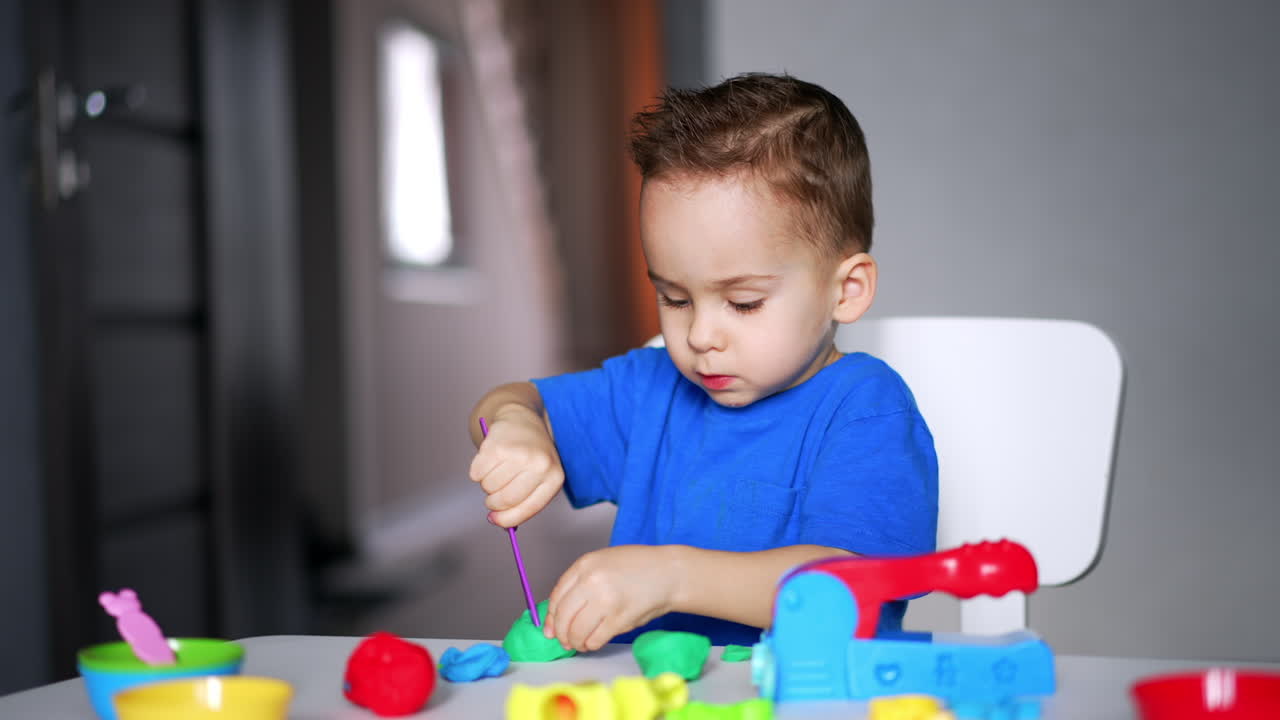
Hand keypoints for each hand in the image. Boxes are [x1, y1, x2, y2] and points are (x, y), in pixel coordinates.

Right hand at [468, 406, 563, 526]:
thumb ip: (522, 502)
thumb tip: (497, 520)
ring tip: (494, 472)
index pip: (529, 508)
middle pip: (506, 499)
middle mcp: (539, 465)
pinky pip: (476, 473)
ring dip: (486, 485)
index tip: (495, 519)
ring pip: (489, 486)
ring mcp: (519, 454)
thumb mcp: (537, 478)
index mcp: (554, 477)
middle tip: (491, 498)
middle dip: (493, 503)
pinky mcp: (497, 446)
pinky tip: (487, 461)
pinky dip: (477, 473)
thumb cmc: (530, 457)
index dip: (508, 519)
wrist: (523, 421)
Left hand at [542, 545, 680, 651]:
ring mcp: (605, 600)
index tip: (550, 629)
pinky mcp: (620, 618)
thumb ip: (580, 583)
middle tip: (564, 641)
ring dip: (575, 642)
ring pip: (577, 631)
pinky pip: (595, 639)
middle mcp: (591, 581)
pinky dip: (591, 645)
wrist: (668, 573)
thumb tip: (558, 615)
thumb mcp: (603, 563)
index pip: (556, 596)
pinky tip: (593, 642)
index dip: (551, 617)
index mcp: (585, 564)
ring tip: (579, 643)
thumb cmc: (637, 568)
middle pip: (563, 616)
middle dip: (561, 634)